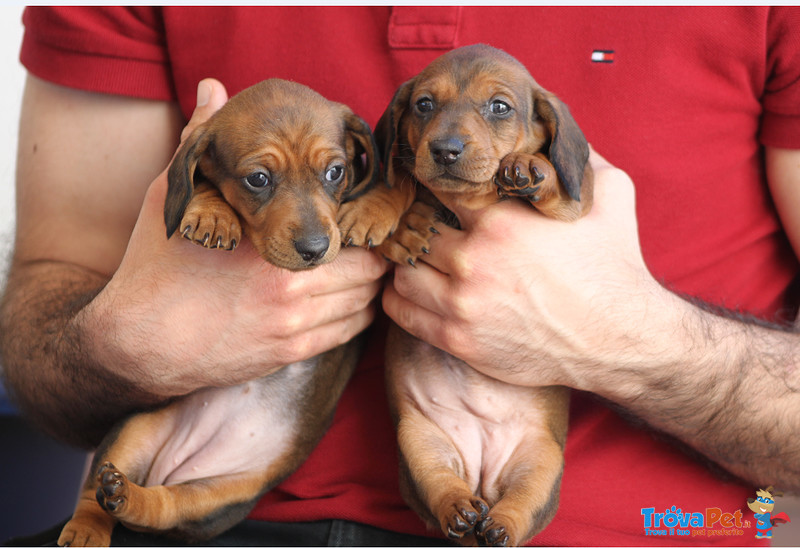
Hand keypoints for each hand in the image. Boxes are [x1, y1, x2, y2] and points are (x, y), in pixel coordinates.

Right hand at [82, 79, 388, 396]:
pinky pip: (349, 333)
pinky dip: (359, 316)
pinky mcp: (290, 354)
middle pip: (367, 266)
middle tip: (369, 245)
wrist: (140, 343)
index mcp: (270, 241)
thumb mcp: (175, 198)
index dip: (360, 219)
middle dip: (371, 254)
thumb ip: (201, 143)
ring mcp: (294, 325)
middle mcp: (291, 285)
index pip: (347, 226)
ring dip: (369, 286)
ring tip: (364, 273)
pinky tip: (351, 304)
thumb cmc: (157, 268)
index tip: (358, 216)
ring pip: (364, 301)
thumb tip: (213, 89)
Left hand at [383, 148, 667, 387]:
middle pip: (415, 231)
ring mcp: (462, 303)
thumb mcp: (611, 197)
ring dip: (408, 264)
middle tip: (423, 227)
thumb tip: (556, 134)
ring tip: (421, 261)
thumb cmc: (616, 267)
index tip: (432, 188)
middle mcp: (473, 259)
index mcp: (501, 220)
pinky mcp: (458, 339)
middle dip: (418, 226)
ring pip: (402, 273)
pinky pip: (402, 314)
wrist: (619, 340)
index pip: (438, 187)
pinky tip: (415, 293)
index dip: (432, 184)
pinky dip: (399, 300)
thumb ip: (577, 161)